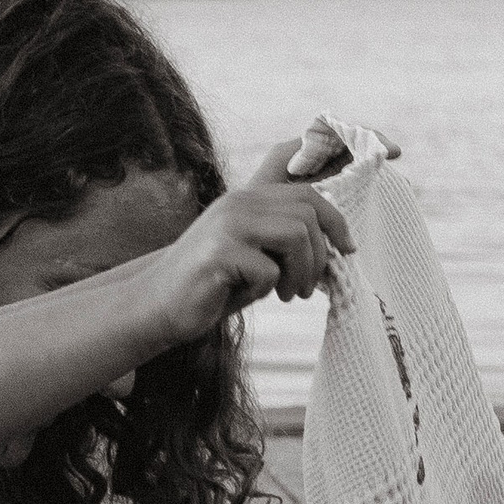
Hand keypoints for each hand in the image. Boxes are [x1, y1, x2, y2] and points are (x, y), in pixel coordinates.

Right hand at [151, 139, 354, 337]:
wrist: (156, 307)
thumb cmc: (211, 287)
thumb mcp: (253, 256)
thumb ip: (285, 244)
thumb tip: (336, 249)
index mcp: (247, 200)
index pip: (308, 196)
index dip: (336, 223)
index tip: (347, 251)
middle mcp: (238, 204)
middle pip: (307, 216)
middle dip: (318, 257)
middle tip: (307, 288)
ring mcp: (227, 225)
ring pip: (295, 237)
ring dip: (300, 273)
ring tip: (288, 295)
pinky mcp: (219, 254)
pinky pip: (268, 271)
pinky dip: (265, 290)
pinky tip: (245, 296)